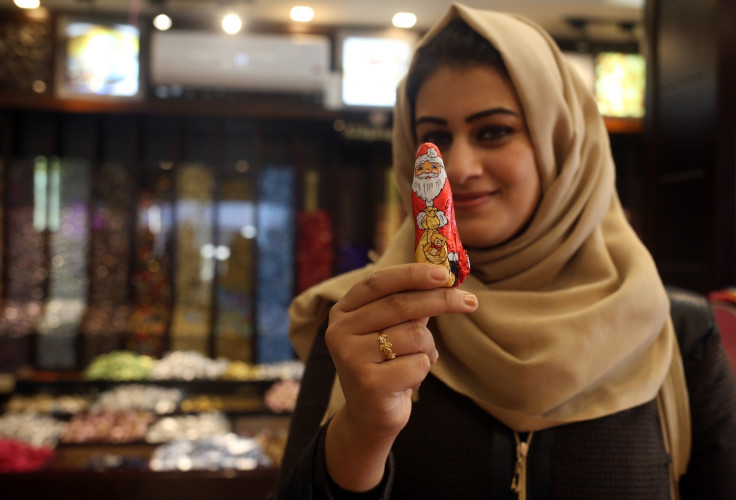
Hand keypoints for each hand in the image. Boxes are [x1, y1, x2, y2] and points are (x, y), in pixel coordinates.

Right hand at [324, 263, 477, 490]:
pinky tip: (407, 380)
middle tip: (470, 301)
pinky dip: (423, 370)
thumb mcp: (392, 330)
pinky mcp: (369, 383)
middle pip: (400, 304)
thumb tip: (444, 277)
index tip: (445, 272)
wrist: (369, 417)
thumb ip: (410, 304)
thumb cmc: (385, 365)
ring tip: (416, 360)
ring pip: (414, 334)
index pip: (378, 281)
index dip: (412, 273)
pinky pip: (418, 363)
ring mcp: (351, 358)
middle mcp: (340, 331)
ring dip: (428, 347)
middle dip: (440, 300)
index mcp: (343, 312)